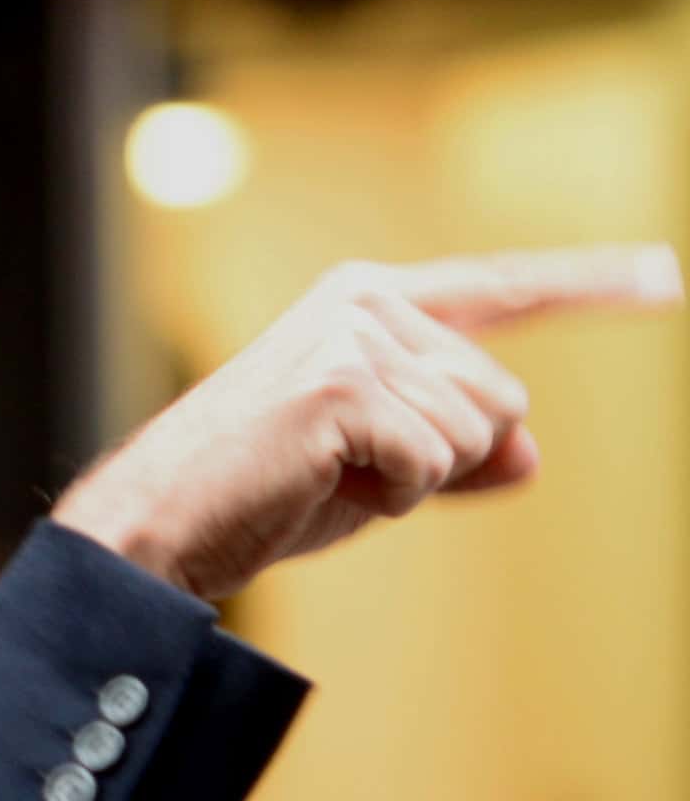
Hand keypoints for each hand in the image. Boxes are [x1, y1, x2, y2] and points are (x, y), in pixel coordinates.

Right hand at [52, 245, 683, 599]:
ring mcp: (353, 337)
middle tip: (345, 477)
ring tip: (323, 479)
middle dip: (445, 461)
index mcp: (366, 302)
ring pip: (474, 433)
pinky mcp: (342, 384)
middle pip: (499, 396)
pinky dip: (390, 497)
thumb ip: (456, 452)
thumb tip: (529, 454)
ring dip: (414, 484)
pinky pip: (434, 464)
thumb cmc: (254, 497)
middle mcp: (364, 301)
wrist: (160, 523)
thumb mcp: (374, 471)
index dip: (589, 286)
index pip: (499, 292)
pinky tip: (319, 485)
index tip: (666, 277)